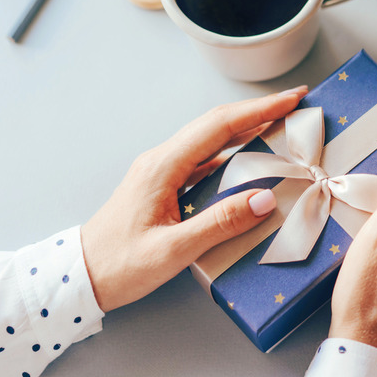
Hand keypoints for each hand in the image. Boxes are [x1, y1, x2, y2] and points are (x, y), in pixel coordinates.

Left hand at [80, 86, 307, 311]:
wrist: (81, 276)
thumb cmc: (120, 265)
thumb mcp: (173, 250)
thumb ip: (220, 223)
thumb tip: (264, 198)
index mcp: (163, 167)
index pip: (219, 126)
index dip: (260, 110)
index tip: (291, 99)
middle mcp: (162, 160)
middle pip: (216, 124)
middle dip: (258, 110)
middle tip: (294, 103)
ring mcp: (161, 171)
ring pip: (211, 139)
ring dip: (246, 127)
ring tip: (280, 124)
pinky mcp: (164, 185)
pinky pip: (204, 159)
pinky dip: (232, 151)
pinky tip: (249, 157)